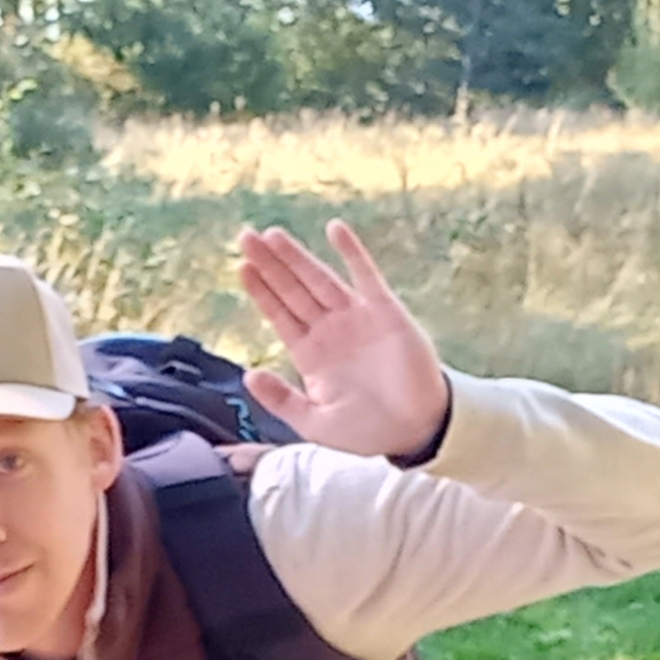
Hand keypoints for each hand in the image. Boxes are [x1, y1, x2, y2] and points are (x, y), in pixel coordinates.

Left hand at [235, 221, 451, 461]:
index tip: (242, 267)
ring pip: (320, 279)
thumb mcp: (315, 424)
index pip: (280, 315)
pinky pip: (366, 275)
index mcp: (311, 355)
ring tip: (273, 235)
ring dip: (297, 257)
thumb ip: (281, 400)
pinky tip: (334, 229)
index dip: (261, 291)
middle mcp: (330, 331)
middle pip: (293, 290)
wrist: (417, 429)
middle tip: (246, 237)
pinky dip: (351, 252)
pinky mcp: (385, 311)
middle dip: (270, 264)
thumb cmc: (368, 430)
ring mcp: (356, 318)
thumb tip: (248, 375)